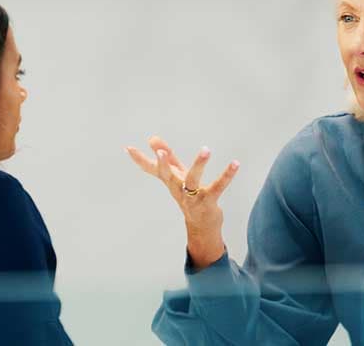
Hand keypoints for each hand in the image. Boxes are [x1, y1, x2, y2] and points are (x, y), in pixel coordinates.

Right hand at [126, 136, 239, 269]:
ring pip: (193, 181)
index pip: (152, 169)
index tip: (128, 148)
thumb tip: (152, 138)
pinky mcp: (208, 201)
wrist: (201, 225)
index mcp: (170, 181)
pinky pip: (218, 187)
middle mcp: (178, 189)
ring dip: (199, 165)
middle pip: (168, 176)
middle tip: (161, 152)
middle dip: (164, 164)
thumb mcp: (177, 174)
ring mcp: (192, 197)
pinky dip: (227, 175)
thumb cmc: (188, 195)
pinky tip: (235, 163)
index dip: (139, 159)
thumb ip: (167, 156)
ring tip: (206, 149)